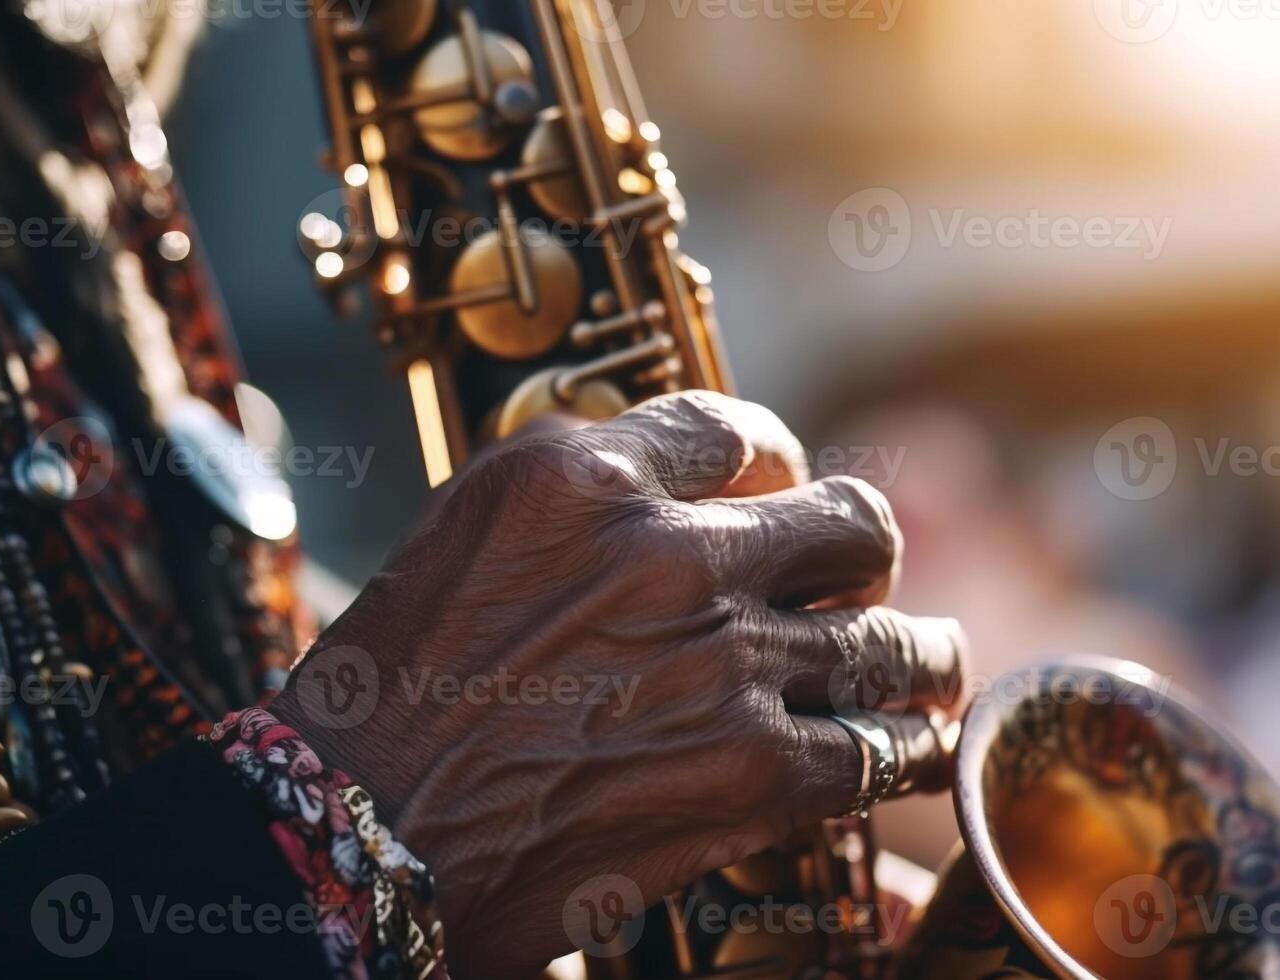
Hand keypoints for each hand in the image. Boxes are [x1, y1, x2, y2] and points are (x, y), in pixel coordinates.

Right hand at [271, 391, 966, 976]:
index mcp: (582, 474)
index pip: (737, 431)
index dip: (777, 465)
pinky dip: (909, 750)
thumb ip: (573, 509)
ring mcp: (721, 659)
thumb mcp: (462, 541)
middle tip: (853, 588)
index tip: (784, 494)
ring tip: (921, 667)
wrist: (358, 833)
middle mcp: (665, 548)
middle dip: (860, 555)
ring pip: (894, 634)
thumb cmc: (385, 699)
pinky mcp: (752, 771)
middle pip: (848, 519)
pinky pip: (887, 746)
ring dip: (916, 653)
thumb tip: (659, 510)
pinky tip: (907, 753)